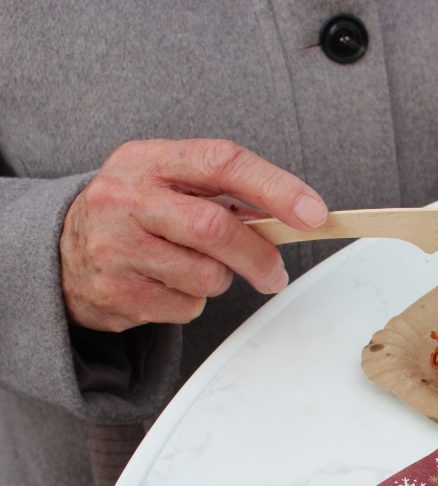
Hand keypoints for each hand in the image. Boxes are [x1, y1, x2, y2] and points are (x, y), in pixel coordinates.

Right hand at [60, 138, 328, 331]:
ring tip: (194, 267)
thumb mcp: (168, 182)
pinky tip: (167, 285)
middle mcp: (126, 198)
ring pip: (206, 276)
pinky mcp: (114, 293)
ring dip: (219, 280)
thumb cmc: (136, 213)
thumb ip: (224, 192)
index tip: (314, 213)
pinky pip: (185, 307)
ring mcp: (114, 247)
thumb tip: (297, 215)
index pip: (222, 162)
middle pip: (215, 227)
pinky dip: (192, 302)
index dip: (275, 188)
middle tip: (275, 274)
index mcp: (149, 160)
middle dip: (259, 256)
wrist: (57, 252)